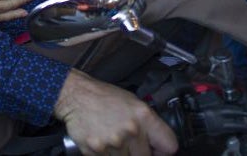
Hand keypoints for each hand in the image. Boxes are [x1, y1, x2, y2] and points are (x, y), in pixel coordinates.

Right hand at [55, 70, 177, 155]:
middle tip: (130, 143)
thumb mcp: (133, 103)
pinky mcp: (97, 153)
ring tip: (114, 139)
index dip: (163, 151)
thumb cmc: (105, 98)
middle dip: (139, 152)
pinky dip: (107, 155)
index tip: (156, 150)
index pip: (170, 146)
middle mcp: (131, 131)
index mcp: (144, 116)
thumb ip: (148, 125)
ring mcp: (114, 144)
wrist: (76, 96)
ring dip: (122, 154)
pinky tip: (103, 142)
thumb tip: (158, 146)